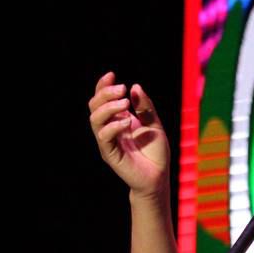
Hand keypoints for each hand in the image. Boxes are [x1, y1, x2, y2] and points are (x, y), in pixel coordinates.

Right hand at [89, 72, 169, 199]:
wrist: (158, 177)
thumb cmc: (156, 153)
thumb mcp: (154, 125)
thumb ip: (145, 108)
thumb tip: (135, 87)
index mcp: (118, 119)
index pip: (103, 99)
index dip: (103, 86)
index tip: (112, 75)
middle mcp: (110, 128)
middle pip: (94, 105)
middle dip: (105, 93)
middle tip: (121, 88)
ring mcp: (108, 141)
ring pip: (95, 119)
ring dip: (108, 107)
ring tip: (125, 103)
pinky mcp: (110, 153)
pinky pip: (104, 137)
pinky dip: (113, 126)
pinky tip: (127, 122)